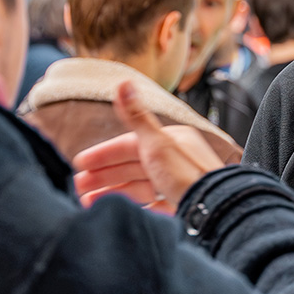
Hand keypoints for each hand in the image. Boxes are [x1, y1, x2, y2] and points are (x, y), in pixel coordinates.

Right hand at [73, 81, 223, 214]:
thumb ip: (136, 117)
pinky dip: (137, 207)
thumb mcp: (156, 143)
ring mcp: (180, 183)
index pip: (130, 145)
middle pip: (133, 166)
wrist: (214, 210)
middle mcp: (177, 160)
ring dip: (115, 192)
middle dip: (104, 175)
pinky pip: (155, 205)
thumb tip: (124, 83)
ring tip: (89, 202)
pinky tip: (122, 211)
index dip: (103, 154)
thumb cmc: (188, 176)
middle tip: (79, 186)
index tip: (81, 164)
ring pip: (141, 186)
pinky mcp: (183, 204)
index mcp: (172, 141)